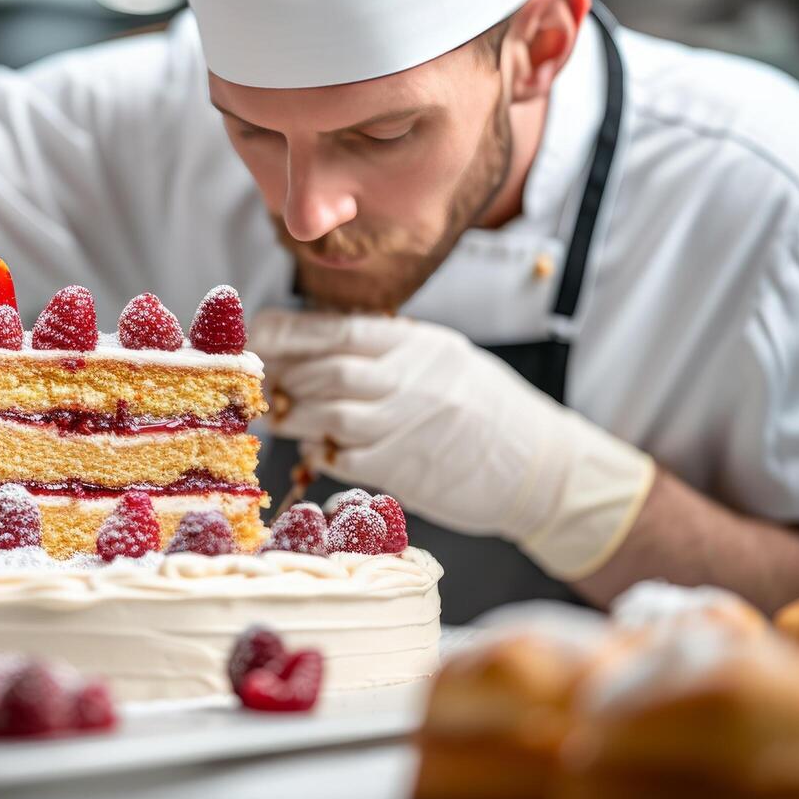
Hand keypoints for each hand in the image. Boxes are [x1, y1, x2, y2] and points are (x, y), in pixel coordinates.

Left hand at [250, 309, 654, 579]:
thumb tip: (319, 344)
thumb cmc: (488, 410)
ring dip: (293, 415)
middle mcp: (410, 379)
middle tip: (264, 382)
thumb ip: (389, 349)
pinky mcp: (401, 469)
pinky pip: (341, 456)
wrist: (540, 468)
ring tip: (282, 416)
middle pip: (325, 370)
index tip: (258, 334)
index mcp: (417, 344)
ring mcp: (404, 425)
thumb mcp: (444, 358)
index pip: (339, 329)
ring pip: (325, 412)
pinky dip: (319, 451)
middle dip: (285, 375)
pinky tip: (319, 448)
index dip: (290, 331)